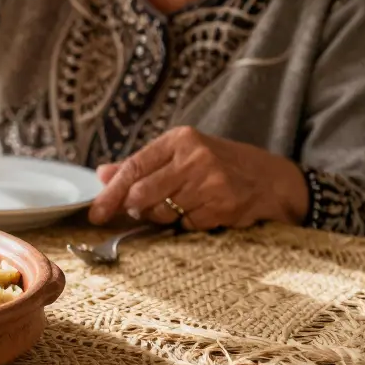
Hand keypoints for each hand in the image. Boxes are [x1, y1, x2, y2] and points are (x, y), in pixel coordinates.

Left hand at [87, 127, 308, 230]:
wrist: (269, 178)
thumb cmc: (217, 164)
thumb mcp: (179, 154)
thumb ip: (140, 165)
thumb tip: (102, 174)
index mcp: (179, 140)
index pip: (133, 167)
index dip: (111, 193)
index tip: (96, 212)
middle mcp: (194, 158)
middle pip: (142, 194)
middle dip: (136, 208)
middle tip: (142, 209)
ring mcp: (211, 182)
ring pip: (162, 212)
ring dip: (163, 215)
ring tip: (181, 203)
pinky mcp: (223, 206)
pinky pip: (185, 224)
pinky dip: (187, 222)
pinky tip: (202, 209)